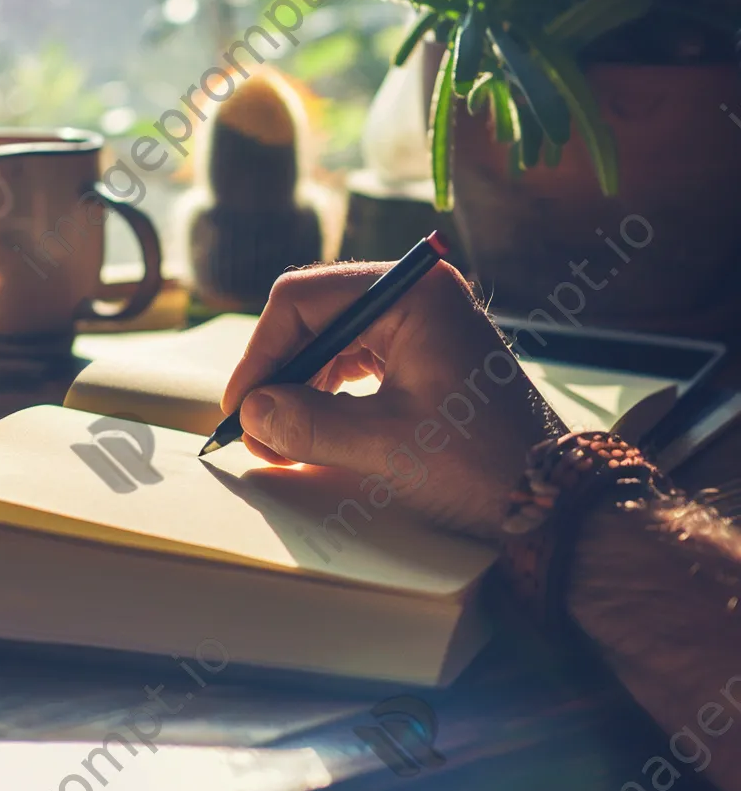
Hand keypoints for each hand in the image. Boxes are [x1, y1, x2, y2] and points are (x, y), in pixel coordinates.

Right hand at [221, 261, 559, 538]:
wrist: (551, 497)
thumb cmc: (483, 465)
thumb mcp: (385, 445)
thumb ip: (308, 424)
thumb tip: (252, 413)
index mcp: (414, 293)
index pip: (304, 299)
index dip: (262, 352)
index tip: (240, 405)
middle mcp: (417, 295)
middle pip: (314, 316)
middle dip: (278, 373)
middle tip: (253, 429)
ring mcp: (421, 322)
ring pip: (330, 340)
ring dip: (297, 386)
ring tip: (277, 438)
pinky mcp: (422, 352)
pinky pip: (355, 360)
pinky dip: (325, 393)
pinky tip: (308, 428)